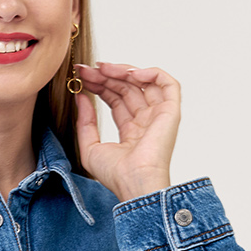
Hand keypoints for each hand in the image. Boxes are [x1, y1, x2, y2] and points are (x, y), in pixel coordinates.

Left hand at [72, 61, 180, 201]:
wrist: (134, 182)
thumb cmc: (115, 174)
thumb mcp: (90, 147)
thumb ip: (85, 122)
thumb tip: (80, 97)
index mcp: (131, 131)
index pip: (115, 99)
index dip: (100, 85)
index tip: (81, 76)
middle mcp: (146, 121)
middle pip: (126, 88)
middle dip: (105, 76)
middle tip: (86, 69)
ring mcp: (158, 115)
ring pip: (143, 82)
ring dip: (122, 71)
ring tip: (102, 68)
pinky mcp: (170, 112)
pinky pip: (167, 84)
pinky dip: (150, 73)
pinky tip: (129, 74)